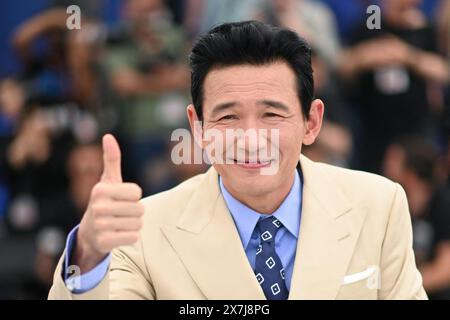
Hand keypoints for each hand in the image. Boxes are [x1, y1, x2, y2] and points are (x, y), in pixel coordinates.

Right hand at [73, 134, 143, 272]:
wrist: (89, 233)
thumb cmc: (104, 202)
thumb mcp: (107, 181)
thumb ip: (111, 159)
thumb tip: (108, 136)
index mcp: (100, 190)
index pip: (137, 193)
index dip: (134, 197)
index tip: (121, 199)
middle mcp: (98, 207)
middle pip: (140, 209)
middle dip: (135, 212)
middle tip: (121, 214)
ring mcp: (100, 226)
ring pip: (138, 224)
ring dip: (133, 225)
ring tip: (119, 224)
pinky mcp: (104, 242)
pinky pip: (134, 237)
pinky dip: (131, 237)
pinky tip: (118, 235)